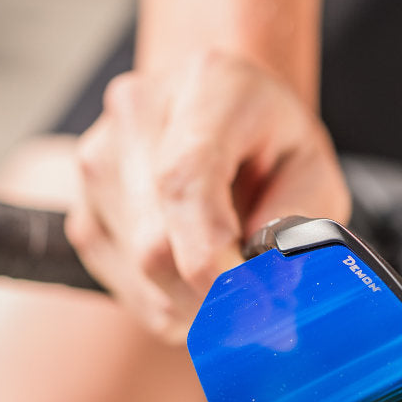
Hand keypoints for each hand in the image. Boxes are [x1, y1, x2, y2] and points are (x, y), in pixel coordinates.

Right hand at [66, 49, 349, 341]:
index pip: (186, 183)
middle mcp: (138, 114)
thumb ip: (298, 224)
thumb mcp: (316, 174)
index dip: (213, 260)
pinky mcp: (85, 210)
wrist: (223, 113)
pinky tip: (199, 281)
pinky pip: (126, 288)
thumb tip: (271, 285)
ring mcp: (99, 162)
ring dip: (196, 306)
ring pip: (141, 276)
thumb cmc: (275, 144)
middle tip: (260, 315)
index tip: (254, 306)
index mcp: (209, 87)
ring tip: (234, 283)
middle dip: (212, 300)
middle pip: (155, 245)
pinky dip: (171, 305)